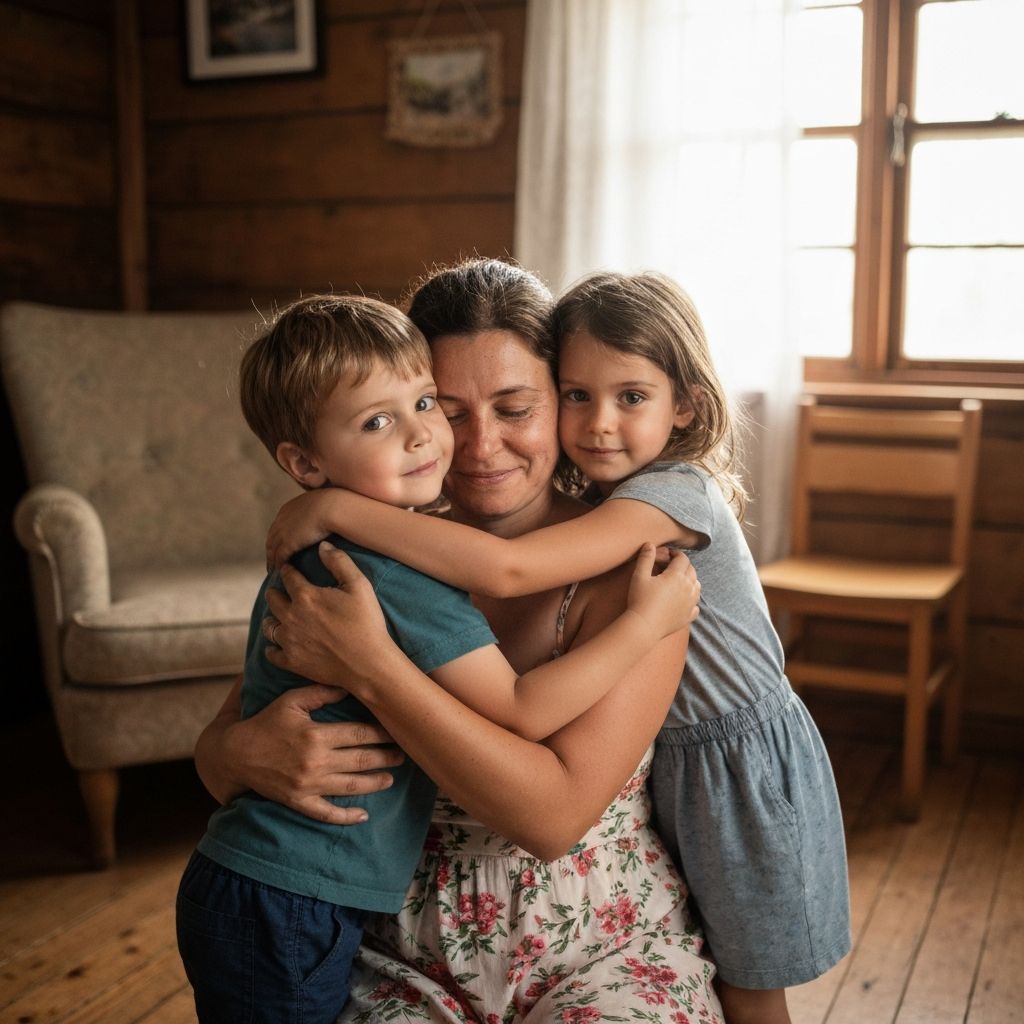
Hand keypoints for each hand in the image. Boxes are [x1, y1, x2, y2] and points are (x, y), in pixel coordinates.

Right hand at [213, 684, 403, 824]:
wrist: (235, 755)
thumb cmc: (265, 723)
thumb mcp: (291, 701)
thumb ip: (321, 692)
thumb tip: (349, 685)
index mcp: (316, 734)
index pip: (359, 733)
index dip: (382, 732)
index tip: (397, 729)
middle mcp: (316, 761)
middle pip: (361, 760)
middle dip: (386, 757)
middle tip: (404, 754)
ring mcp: (308, 785)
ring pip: (350, 787)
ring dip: (374, 783)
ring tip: (391, 778)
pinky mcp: (299, 802)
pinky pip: (326, 813)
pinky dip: (346, 817)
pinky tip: (364, 815)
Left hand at [264, 542, 398, 691]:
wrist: (368, 664)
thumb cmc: (367, 623)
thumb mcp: (359, 585)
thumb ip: (339, 562)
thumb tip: (322, 545)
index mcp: (306, 596)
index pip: (288, 577)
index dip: (288, 570)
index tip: (288, 568)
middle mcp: (291, 617)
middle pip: (273, 599)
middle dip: (275, 592)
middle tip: (278, 590)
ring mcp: (290, 641)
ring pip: (269, 626)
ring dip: (272, 618)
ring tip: (276, 616)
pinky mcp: (292, 662)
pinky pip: (272, 653)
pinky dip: (272, 647)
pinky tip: (276, 644)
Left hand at [266, 490, 343, 568]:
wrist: (331, 507)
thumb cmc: (332, 504)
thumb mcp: (318, 504)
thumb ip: (315, 511)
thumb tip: (323, 516)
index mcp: (288, 509)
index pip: (277, 526)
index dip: (277, 536)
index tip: (279, 544)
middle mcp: (281, 520)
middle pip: (271, 538)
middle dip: (271, 549)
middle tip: (273, 560)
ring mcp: (283, 532)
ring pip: (272, 550)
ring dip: (272, 560)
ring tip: (275, 570)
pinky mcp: (288, 543)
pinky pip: (280, 557)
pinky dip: (279, 565)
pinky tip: (282, 572)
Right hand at [625, 544, 699, 639]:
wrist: (644, 626)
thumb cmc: (640, 599)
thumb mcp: (639, 576)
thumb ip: (646, 558)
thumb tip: (650, 544)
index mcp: (677, 575)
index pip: (683, 558)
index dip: (676, 554)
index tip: (669, 554)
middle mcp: (688, 588)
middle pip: (692, 570)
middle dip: (683, 565)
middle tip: (671, 566)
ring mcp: (690, 603)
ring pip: (697, 586)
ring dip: (690, 580)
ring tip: (679, 582)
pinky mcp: (688, 616)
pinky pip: (696, 606)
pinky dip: (692, 601)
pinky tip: (683, 601)